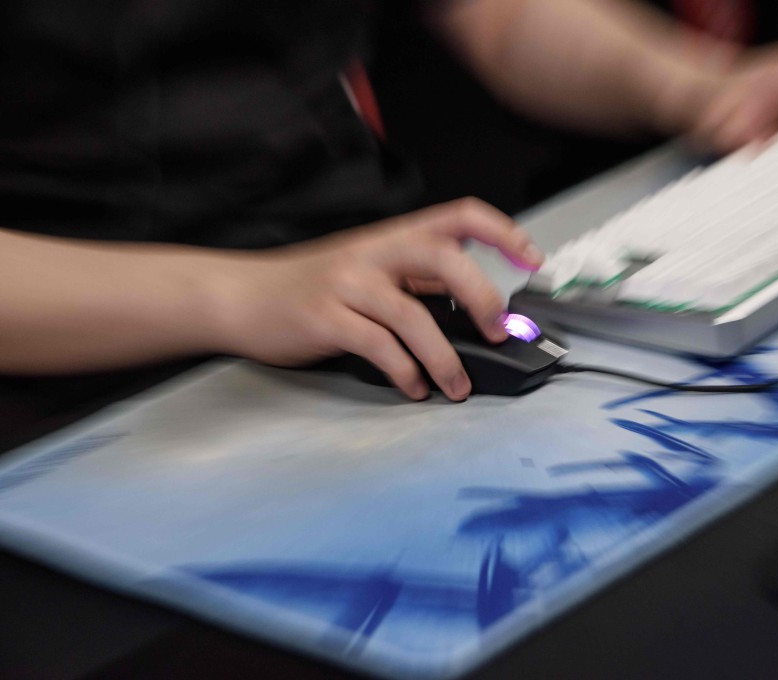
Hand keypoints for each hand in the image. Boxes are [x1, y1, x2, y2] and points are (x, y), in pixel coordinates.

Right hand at [213, 198, 542, 400]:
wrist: (241, 296)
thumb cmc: (309, 286)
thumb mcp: (368, 270)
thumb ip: (415, 281)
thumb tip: (470, 307)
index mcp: (391, 237)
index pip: (458, 215)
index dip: (502, 232)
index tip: (532, 259)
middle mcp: (373, 252)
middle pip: (442, 257)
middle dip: (480, 295)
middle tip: (498, 331)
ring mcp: (347, 283)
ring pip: (412, 315)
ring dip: (444, 358)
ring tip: (456, 386)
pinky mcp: (326, 318)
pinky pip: (378, 347)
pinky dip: (404, 373)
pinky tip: (413, 388)